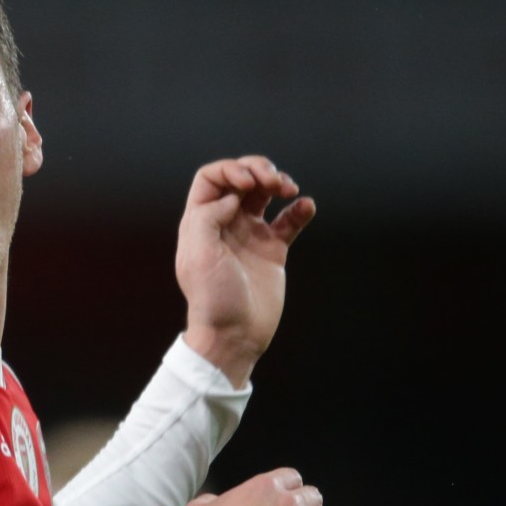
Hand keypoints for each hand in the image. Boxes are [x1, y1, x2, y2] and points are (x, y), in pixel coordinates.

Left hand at [175, 155, 314, 386]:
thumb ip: (208, 217)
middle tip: (273, 181)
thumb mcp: (199, 255)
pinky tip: (305, 206)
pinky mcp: (273, 250)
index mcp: (201, 222)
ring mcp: (250, 235)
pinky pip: (288, 221)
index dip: (230, 170)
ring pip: (265, 195)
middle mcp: (225, 224)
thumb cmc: (212, 299)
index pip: (211, 179)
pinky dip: (299, 209)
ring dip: (279, 183)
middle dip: (258, 170)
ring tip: (290, 189)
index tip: (248, 184)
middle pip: (240, 180)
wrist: (235, 335)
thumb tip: (232, 198)